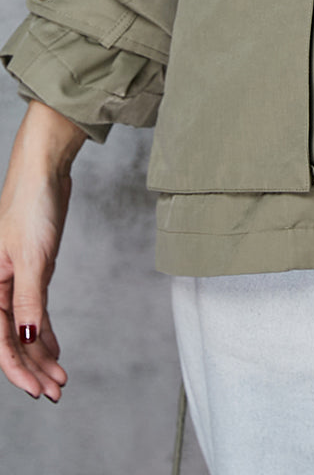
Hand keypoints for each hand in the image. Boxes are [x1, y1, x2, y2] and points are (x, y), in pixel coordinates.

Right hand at [0, 102, 86, 400]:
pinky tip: (55, 349)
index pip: (2, 341)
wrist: (45, 171)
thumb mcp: (33, 257)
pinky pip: (36, 310)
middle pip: (14, 339)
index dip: (19, 369)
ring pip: (26, 327)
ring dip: (42, 353)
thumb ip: (29, 301)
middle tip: (56, 391)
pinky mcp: (32, 269)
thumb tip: (30, 340)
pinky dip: (46, 331)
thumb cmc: (31, 206)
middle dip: (34, 367)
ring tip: (60, 378)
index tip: (38, 390)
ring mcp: (15, 279)